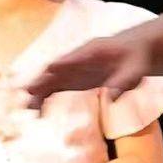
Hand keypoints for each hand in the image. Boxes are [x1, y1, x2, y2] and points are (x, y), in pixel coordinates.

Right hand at [27, 23, 159, 100]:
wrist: (135, 52)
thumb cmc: (136, 58)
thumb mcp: (135, 70)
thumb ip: (124, 81)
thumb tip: (112, 98)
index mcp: (94, 51)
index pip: (75, 57)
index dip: (63, 63)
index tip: (50, 69)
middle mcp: (79, 59)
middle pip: (57, 69)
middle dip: (43, 79)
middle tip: (28, 93)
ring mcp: (75, 70)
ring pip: (52, 79)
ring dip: (39, 91)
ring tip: (27, 107)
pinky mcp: (75, 80)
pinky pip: (56, 88)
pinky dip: (45, 98)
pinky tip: (38, 112)